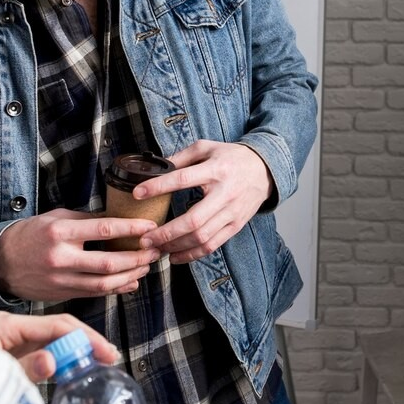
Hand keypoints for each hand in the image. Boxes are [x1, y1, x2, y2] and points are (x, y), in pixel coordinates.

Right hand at [0, 208, 161, 302]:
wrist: (1, 262)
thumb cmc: (31, 235)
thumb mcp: (56, 218)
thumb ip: (86, 220)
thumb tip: (118, 218)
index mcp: (60, 233)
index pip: (103, 230)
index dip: (131, 228)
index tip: (150, 226)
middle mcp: (61, 258)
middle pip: (109, 262)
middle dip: (137, 257)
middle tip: (155, 250)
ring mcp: (62, 280)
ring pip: (105, 283)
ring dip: (131, 274)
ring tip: (147, 265)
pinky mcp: (62, 294)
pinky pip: (95, 293)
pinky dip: (117, 288)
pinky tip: (131, 281)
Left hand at [0, 311, 119, 382]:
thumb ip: (24, 369)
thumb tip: (52, 361)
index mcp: (5, 324)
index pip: (54, 324)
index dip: (83, 337)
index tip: (103, 351)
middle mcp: (12, 327)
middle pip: (58, 327)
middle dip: (85, 341)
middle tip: (109, 356)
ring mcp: (14, 339)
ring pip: (55, 339)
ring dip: (77, 351)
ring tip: (101, 361)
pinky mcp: (17, 352)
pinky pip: (47, 351)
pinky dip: (64, 359)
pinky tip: (79, 366)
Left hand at [136, 141, 272, 263]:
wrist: (265, 170)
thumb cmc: (233, 158)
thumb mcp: (208, 147)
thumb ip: (182, 156)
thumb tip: (157, 166)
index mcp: (215, 170)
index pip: (183, 179)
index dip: (158, 187)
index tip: (137, 193)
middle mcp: (224, 194)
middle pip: (193, 220)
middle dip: (166, 233)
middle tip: (144, 239)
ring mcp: (231, 213)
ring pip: (201, 238)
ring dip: (176, 247)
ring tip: (156, 249)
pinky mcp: (235, 226)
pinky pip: (212, 245)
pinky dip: (192, 254)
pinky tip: (175, 256)